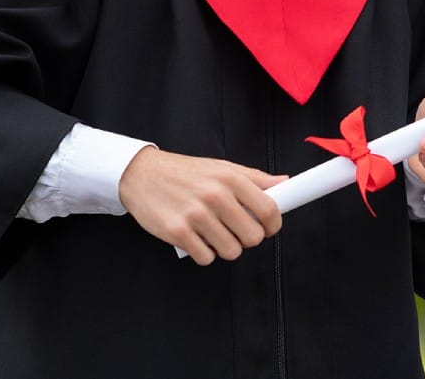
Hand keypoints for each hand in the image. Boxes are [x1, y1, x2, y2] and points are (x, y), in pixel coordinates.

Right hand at [118, 147, 286, 265]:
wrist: (141, 174)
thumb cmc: (183, 172)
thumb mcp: (221, 167)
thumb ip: (253, 178)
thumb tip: (283, 183)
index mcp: (229, 178)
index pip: (268, 210)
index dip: (273, 225)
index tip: (269, 228)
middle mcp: (215, 196)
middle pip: (253, 236)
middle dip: (247, 238)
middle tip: (235, 230)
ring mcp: (196, 215)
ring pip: (231, 251)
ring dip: (225, 247)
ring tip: (214, 233)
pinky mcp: (178, 233)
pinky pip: (206, 258)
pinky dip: (203, 253)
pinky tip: (196, 238)